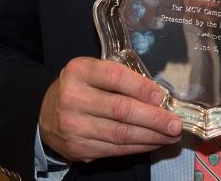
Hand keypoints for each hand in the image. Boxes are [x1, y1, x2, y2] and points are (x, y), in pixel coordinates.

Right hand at [38, 57, 182, 162]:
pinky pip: (115, 150)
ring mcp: (74, 127)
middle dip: (153, 118)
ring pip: (121, 134)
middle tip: (176, 123)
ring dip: (151, 136)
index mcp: (79, 72)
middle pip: (121, 110)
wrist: (44, 115)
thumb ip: (118, 78)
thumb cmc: (78, 88)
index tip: (162, 97)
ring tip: (171, 134)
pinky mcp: (79, 149)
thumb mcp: (91, 71)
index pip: (114, 77)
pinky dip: (139, 147)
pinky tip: (154, 142)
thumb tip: (156, 95)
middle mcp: (73, 98)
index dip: (141, 87)